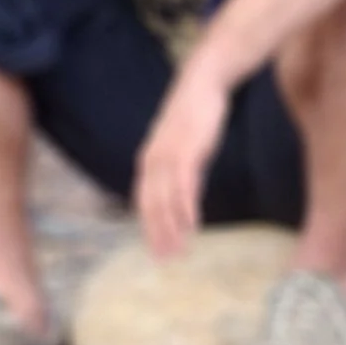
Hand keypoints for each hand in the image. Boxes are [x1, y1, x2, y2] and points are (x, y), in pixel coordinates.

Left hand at [134, 65, 227, 261]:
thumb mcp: (182, 147)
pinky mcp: (187, 152)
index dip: (148, 228)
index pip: (143, 202)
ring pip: (166, 201)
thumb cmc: (194, 115)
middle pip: (151, 206)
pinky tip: (193, 226)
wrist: (202, 84)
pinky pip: (184, 186)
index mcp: (148, 161)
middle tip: (165, 261)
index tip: (155, 251)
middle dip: (158, 235)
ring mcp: (168, 156)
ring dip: (172, 229)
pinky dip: (186, 208)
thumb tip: (182, 196)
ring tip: (180, 251)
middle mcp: (152, 161)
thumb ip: (180, 171)